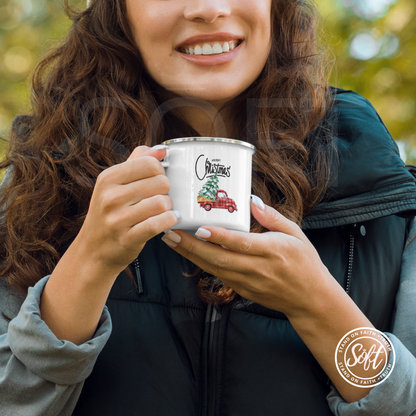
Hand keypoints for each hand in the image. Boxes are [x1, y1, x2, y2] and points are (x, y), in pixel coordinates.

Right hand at [77, 145, 178, 274]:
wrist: (93, 251)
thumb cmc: (109, 214)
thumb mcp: (114, 184)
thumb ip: (137, 162)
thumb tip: (161, 149)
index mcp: (108, 178)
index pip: (149, 163)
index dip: (160, 171)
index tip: (156, 180)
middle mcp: (110, 197)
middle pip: (160, 182)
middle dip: (166, 190)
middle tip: (160, 197)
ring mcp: (117, 219)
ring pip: (162, 202)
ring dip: (169, 207)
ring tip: (163, 210)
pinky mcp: (128, 238)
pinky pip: (159, 224)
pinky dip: (169, 220)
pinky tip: (169, 219)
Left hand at [161, 196, 332, 317]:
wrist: (310, 300)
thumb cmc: (305, 263)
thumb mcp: (296, 234)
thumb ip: (273, 217)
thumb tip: (250, 201)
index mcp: (272, 251)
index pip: (240, 243)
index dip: (219, 236)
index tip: (199, 227)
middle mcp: (257, 268)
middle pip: (219, 258)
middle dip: (191, 246)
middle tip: (170, 232)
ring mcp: (248, 282)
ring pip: (214, 268)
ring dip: (191, 255)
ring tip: (172, 240)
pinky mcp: (242, 291)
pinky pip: (219, 276)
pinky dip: (202, 264)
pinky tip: (188, 252)